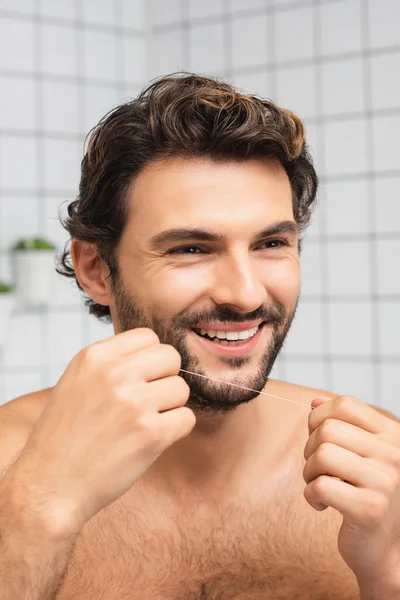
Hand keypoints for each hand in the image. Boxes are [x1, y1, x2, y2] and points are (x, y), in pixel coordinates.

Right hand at [8, 328, 194, 533]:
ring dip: (170, 407)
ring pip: (182, 389)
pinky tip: (150, 440)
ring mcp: (135, 403)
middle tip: (146, 402)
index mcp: (94, 357)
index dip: (150, 359)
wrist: (49, 486)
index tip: (139, 380)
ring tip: (143, 424)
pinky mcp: (151, 434)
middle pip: (171, 358)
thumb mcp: (76, 382)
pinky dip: (175, 431)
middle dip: (165, 379)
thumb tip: (154, 353)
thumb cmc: (63, 436)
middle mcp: (115, 374)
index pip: (148, 337)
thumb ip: (112, 362)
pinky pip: (187, 419)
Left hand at [303, 395, 399, 595]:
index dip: (320, 417)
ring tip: (319, 484)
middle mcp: (394, 455)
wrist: (384, 549)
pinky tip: (322, 505)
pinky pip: (319, 486)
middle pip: (328, 429)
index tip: (319, 439)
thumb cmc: (366, 495)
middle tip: (318, 470)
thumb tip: (315, 402)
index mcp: (392, 436)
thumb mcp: (360, 455)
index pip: (346, 404)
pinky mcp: (370, 509)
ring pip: (322, 455)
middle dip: (310, 448)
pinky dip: (310, 496)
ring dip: (309, 472)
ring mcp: (385, 482)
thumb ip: (342, 426)